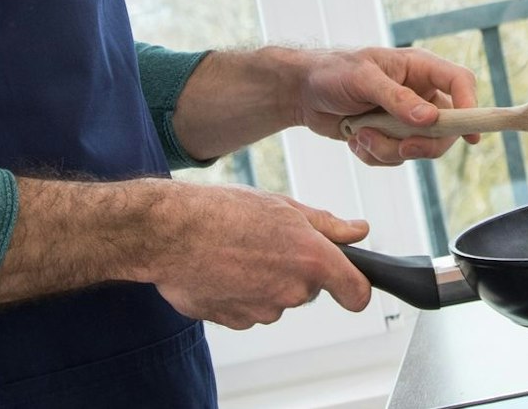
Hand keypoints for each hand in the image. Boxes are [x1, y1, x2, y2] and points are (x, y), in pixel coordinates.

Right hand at [145, 181, 371, 329]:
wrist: (169, 233)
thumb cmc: (223, 212)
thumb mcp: (283, 205)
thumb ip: (327, 224)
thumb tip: (358, 231)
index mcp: (312, 259)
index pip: (356, 292)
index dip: (356, 289)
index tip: (350, 284)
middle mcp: (292, 290)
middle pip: (308, 289)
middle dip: (294, 269)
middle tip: (266, 242)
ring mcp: (263, 310)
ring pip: (276, 299)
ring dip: (264, 280)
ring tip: (237, 252)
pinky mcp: (236, 321)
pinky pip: (249, 309)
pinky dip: (239, 293)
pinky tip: (221, 268)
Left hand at [293, 46, 480, 165]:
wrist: (302, 94)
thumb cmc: (332, 73)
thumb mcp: (363, 79)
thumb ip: (396, 99)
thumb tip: (430, 119)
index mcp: (419, 68)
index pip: (460, 82)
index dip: (471, 107)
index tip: (470, 134)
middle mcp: (419, 93)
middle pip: (448, 127)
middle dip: (423, 144)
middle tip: (402, 148)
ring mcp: (406, 119)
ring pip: (420, 149)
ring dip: (388, 149)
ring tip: (360, 134)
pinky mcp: (390, 138)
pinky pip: (396, 159)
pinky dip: (374, 155)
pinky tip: (355, 139)